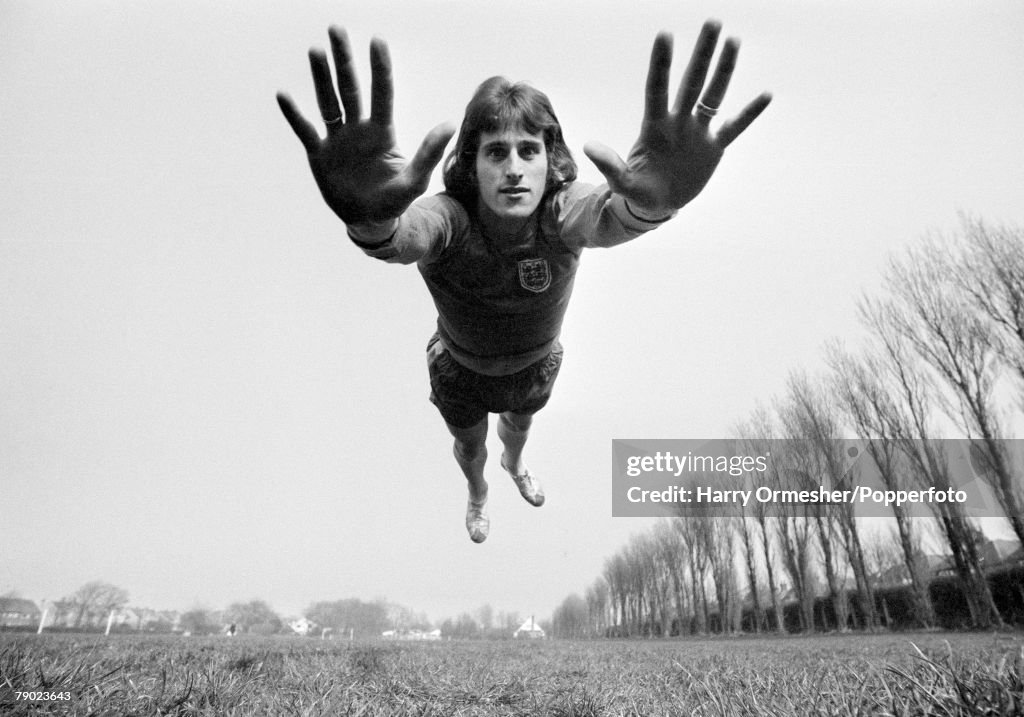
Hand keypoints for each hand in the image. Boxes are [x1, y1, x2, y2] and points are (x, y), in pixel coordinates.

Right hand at [276, 28, 454, 223]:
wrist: (369, 220)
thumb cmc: (394, 200)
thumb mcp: (414, 181)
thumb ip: (428, 153)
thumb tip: (448, 124)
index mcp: (382, 133)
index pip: (382, 93)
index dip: (380, 68)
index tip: (377, 40)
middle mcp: (358, 129)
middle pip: (350, 88)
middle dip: (344, 60)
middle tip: (337, 28)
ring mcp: (337, 139)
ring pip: (328, 102)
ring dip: (321, 77)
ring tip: (315, 51)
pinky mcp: (320, 154)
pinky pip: (305, 130)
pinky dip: (295, 114)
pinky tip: (284, 94)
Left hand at [583, 21, 771, 215]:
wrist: (657, 206)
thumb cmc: (637, 191)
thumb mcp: (622, 183)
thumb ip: (610, 166)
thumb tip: (589, 147)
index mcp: (654, 127)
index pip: (657, 89)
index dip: (661, 64)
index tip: (665, 34)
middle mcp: (678, 122)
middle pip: (691, 81)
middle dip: (702, 53)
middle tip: (712, 21)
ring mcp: (697, 133)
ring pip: (713, 95)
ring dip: (724, 69)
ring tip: (733, 40)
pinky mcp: (713, 148)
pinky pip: (734, 127)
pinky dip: (749, 113)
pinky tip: (766, 94)